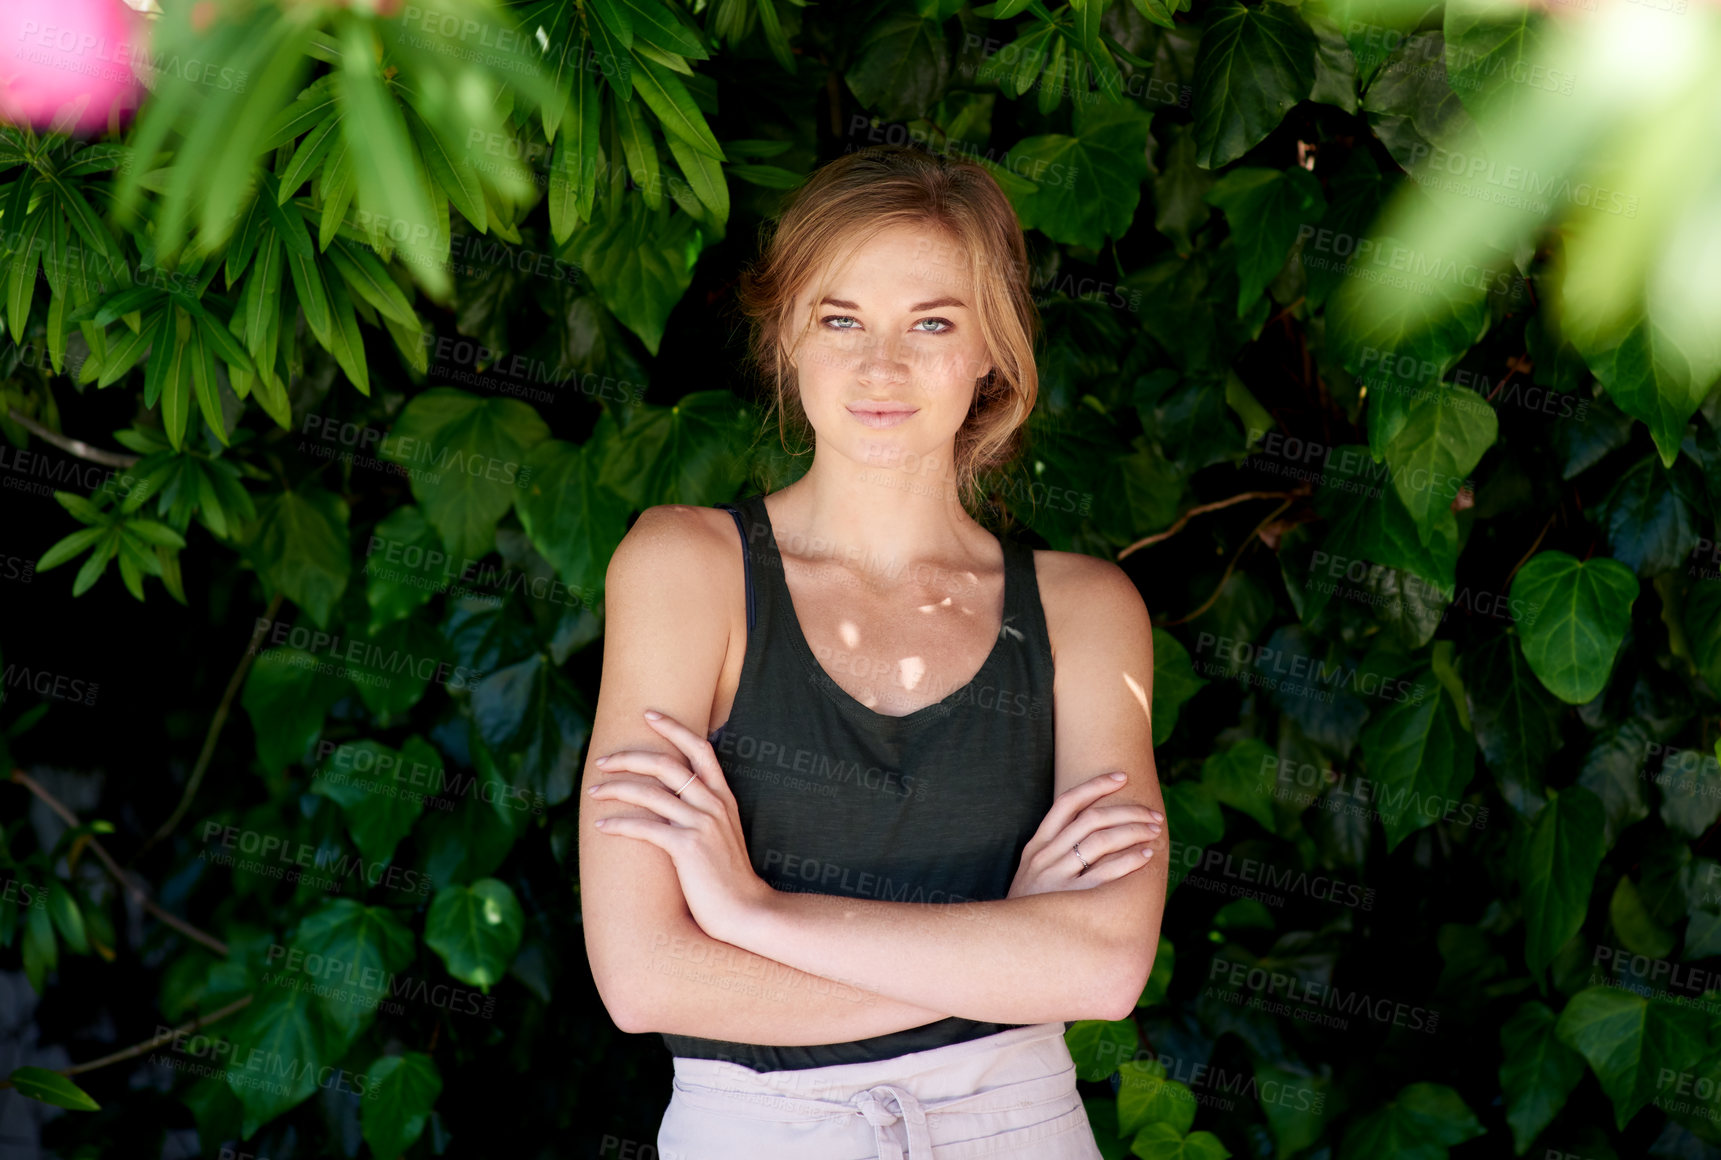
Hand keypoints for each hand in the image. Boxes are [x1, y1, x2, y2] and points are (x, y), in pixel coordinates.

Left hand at [587, 709, 774, 943]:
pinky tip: (601, 826)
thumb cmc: (729, 879)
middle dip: (630, 757)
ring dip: (615, 789)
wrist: (747, 912)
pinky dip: (619, 824)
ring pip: (650, 793)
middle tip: (602, 760)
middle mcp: (714, 805)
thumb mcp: (723, 836)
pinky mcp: (687, 848)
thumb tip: (672, 801)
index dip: (674, 727)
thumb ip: (705, 814)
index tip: (648, 714)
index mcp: (724, 798)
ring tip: (593, 792)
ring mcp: (701, 825)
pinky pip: (645, 827)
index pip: (700, 749)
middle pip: (666, 764)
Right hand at [1006, 771, 1163, 898]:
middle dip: (1127, 811)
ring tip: (1155, 832)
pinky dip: (1129, 860)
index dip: (1095, 785)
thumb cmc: (1030, 908)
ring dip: (1133, 831)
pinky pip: (1105, 873)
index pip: (1067, 803)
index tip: (1121, 777)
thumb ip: (1054, 852)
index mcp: (1037, 845)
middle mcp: (1045, 856)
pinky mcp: (1070, 899)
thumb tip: (1092, 831)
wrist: (1007, 943)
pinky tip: (1146, 856)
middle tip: (1153, 814)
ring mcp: (1056, 877)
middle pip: (1091, 819)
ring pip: (1100, 841)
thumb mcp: (1032, 873)